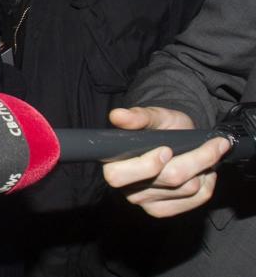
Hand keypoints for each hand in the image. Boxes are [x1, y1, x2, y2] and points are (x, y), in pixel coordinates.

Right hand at [102, 107, 230, 216]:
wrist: (177, 141)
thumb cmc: (161, 127)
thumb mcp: (153, 116)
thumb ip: (137, 116)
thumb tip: (117, 115)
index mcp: (114, 163)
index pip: (120, 175)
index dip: (147, 165)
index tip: (167, 149)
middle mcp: (126, 187)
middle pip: (169, 179)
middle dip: (196, 160)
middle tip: (212, 145)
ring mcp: (145, 202)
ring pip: (188, 188)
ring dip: (204, 169)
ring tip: (205, 155)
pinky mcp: (164, 210)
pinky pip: (197, 199)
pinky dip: (208, 183)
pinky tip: (203, 172)